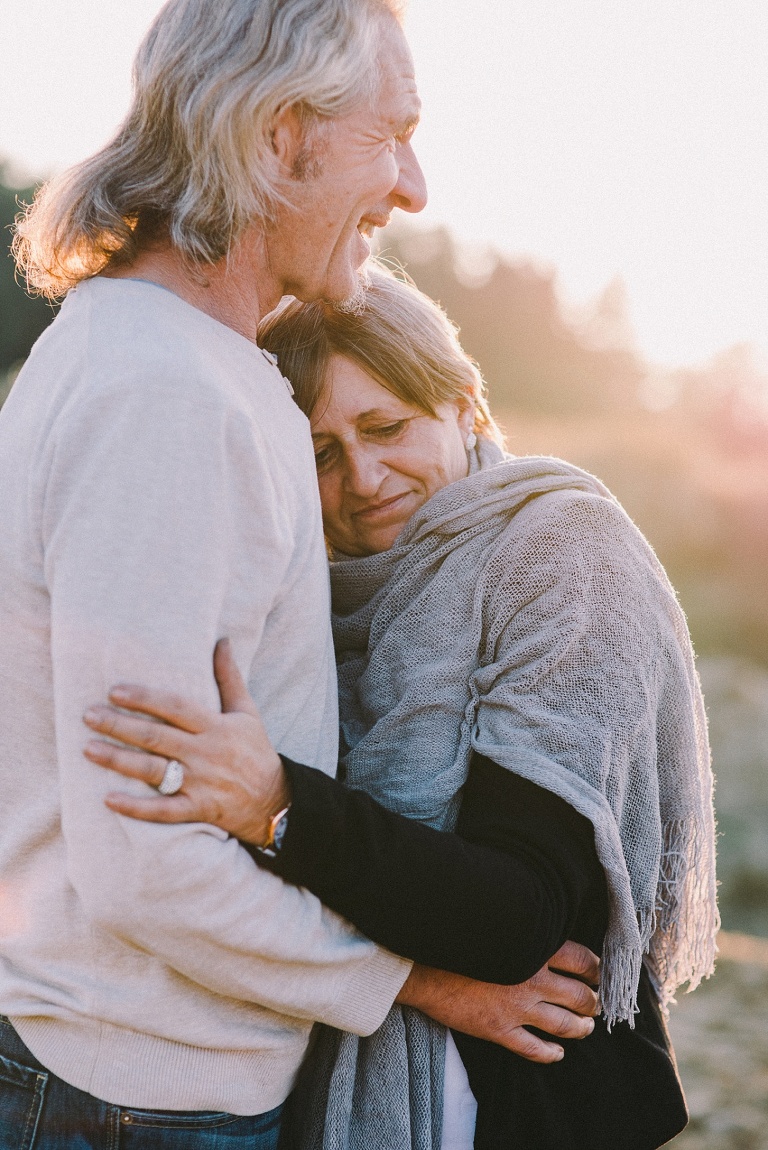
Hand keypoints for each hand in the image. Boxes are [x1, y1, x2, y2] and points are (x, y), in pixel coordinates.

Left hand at [83, 639, 287, 845]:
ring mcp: (201, 784)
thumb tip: (222, 640)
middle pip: (157, 737)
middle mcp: (206, 753)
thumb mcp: (246, 712)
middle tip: (88, 716)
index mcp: (216, 726)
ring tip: (88, 749)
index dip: (145, 698)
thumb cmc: (255, 751)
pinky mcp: (198, 810)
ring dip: (119, 760)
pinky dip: (136, 807)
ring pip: (154, 771)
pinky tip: (109, 799)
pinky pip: (163, 811)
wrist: (274, 801)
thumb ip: (229, 677)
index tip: (115, 690)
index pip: (176, 707)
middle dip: (120, 726)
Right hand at [396, 942, 599, 1063]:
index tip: (597, 974)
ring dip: (581, 1028)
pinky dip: (551, 1053)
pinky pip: (535, 1049)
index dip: (595, 969)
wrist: (422, 964)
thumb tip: (545, 932)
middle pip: (579, 996)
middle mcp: (532, 978)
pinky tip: (558, 1053)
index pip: (582, 960)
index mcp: (534, 948)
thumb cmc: (459, 938)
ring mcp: (517, 1007)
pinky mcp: (500, 1030)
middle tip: (595, 1004)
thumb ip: (525, 931)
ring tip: (586, 1027)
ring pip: (564, 1025)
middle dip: (593, 1002)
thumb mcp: (499, 925)